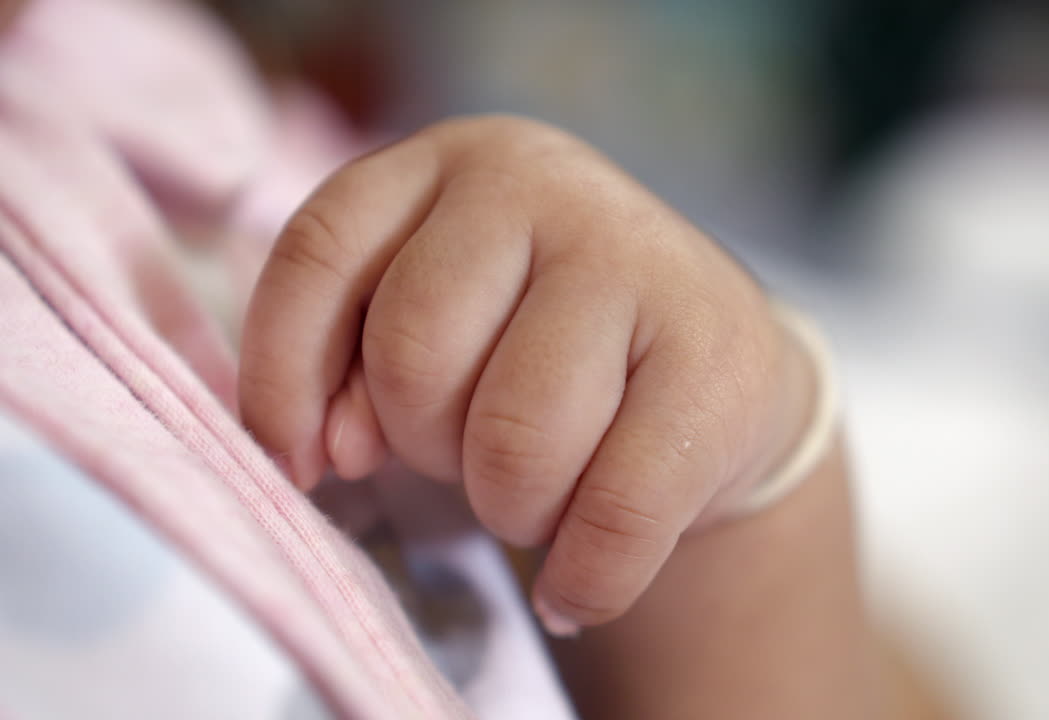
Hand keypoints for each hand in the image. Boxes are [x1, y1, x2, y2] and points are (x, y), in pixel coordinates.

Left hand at [239, 116, 814, 633]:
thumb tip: (331, 449)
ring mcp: (639, 260)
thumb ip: (364, 364)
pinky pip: (614, 514)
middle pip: (414, 356)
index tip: (307, 462)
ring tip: (540, 497)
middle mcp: (543, 184)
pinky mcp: (717, 360)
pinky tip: (580, 582)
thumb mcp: (445, 326)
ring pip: (513, 441)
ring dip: (512, 510)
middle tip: (474, 456)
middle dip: (429, 447)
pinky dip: (585, 579)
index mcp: (450, 163)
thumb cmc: (546, 349)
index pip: (319, 252)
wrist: (719, 370)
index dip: (285, 374)